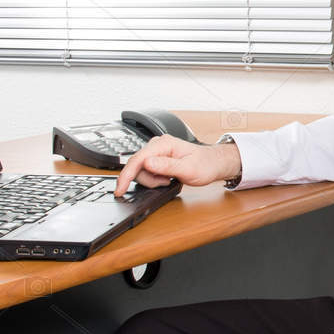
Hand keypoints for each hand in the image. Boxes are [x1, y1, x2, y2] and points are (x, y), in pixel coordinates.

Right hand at [114, 137, 240, 195]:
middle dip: (148, 180)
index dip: (126, 175)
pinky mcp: (155, 158)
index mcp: (164, 144)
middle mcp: (157, 145)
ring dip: (152, 180)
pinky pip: (146, 172)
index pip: (138, 159)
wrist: (213, 163)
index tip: (120, 189)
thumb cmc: (205, 165)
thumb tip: (148, 163)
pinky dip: (154, 179)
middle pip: (136, 166)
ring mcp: (155, 151)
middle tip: (166, 182)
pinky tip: (166, 178)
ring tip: (169, 180)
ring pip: (140, 171)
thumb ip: (167, 166)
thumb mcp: (188, 169)